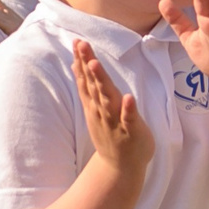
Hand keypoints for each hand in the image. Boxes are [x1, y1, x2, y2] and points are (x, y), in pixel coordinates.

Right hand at [73, 38, 151, 173]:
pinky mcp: (132, 132)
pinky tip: (128, 97)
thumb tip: (77, 63)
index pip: (86, 79)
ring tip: (96, 64)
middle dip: (87, 64)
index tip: (77, 41)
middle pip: (93, 84)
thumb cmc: (110, 132)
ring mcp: (115, 121)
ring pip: (107, 99)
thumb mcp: (94, 108)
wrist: (119, 166)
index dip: (81, 60)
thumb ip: (88, 86)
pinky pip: (129, 119)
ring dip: (102, 82)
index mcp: (94, 104)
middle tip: (82, 44)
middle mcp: (101, 110)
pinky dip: (128, 109)